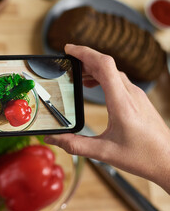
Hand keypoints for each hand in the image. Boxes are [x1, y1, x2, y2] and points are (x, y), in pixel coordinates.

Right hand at [45, 44, 169, 192]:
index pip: (104, 66)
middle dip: (85, 58)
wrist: (169, 160)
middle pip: (107, 64)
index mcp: (122, 103)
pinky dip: (103, 76)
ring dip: (94, 67)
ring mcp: (137, 95)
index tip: (68, 49)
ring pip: (113, 71)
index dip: (85, 53)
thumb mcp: (104, 153)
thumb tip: (52, 138)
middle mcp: (131, 94)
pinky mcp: (139, 99)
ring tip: (77, 74)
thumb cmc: (142, 156)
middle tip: (67, 60)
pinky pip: (119, 79)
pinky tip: (94, 84)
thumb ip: (74, 145)